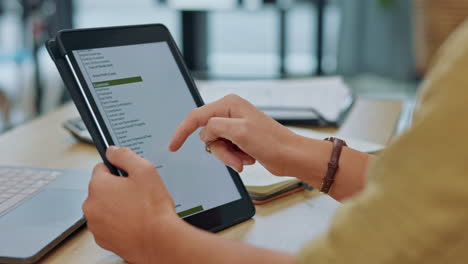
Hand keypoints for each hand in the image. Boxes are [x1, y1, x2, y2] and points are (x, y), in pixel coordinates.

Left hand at [82, 146, 181, 263]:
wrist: (159, 241)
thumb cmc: (153, 209)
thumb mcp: (144, 170)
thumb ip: (125, 155)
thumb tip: (112, 150)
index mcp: (98, 185)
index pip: (101, 168)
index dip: (118, 170)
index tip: (129, 177)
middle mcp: (91, 206)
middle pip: (102, 189)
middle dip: (117, 189)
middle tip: (138, 194)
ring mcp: (95, 225)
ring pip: (104, 208)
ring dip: (117, 207)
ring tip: (138, 210)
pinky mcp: (102, 239)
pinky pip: (108, 225)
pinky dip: (118, 223)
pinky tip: (134, 222)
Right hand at [168, 94, 300, 175]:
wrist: (291, 156)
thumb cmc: (272, 142)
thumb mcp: (239, 132)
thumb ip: (215, 127)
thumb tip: (203, 133)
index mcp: (229, 104)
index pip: (196, 117)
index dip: (182, 131)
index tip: (173, 147)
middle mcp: (230, 113)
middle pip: (207, 135)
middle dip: (219, 150)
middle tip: (236, 157)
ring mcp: (235, 126)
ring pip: (216, 146)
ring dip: (228, 157)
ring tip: (245, 159)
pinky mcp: (239, 139)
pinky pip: (226, 151)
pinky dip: (235, 158)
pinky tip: (249, 158)